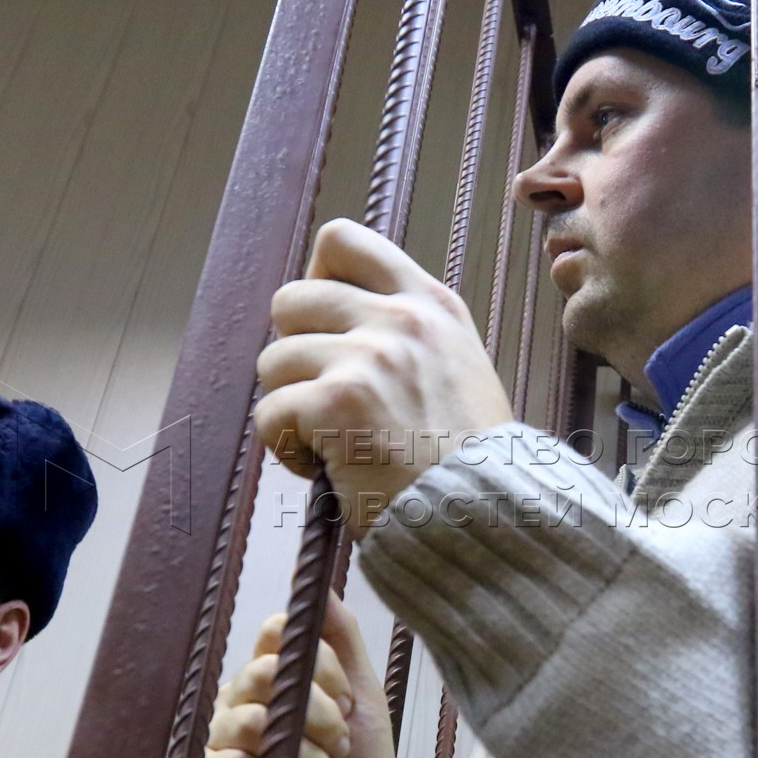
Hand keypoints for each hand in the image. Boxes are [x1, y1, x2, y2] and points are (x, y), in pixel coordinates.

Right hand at [196, 593, 398, 757]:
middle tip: (343, 747)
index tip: (350, 702)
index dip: (317, 664)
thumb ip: (341, 638)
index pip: (275, 633)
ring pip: (255, 725)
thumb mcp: (364, 699)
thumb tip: (318, 579)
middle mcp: (240, 703)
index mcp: (273, 677)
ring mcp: (221, 745)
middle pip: (264, 674)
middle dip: (319, 715)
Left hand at [254, 218, 514, 535]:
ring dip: (288, 406)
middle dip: (293, 352)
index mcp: (430, 304)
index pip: (342, 241)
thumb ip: (408, 336)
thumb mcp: (458, 368)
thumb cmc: (471, 461)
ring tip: (326, 440)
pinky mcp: (337, 404)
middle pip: (291, 299)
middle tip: (321, 396)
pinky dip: (284, 448)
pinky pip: (269, 413)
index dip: (315, 280)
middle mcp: (400, 320)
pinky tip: (321, 467)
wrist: (488, 516)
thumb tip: (337, 324)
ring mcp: (368, 358)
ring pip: (273, 361)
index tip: (324, 327)